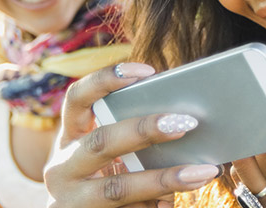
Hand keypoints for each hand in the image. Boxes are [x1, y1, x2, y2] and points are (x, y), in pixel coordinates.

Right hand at [43, 63, 220, 207]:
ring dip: (164, 179)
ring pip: (119, 188)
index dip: (106, 80)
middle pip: (101, 141)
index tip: (147, 72)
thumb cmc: (98, 186)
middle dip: (143, 130)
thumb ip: (129, 143)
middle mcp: (62, 169)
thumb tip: (182, 123)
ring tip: (203, 172)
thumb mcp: (102, 162)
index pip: (77, 98)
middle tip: (184, 123)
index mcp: (68, 140)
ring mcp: (70, 202)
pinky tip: (176, 205)